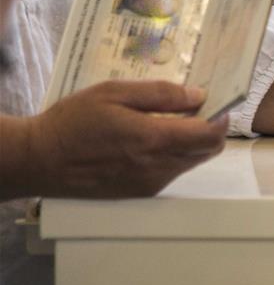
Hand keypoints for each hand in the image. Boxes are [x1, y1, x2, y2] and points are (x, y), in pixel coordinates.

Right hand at [28, 81, 227, 198]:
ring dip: (193, 142)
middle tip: (197, 109)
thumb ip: (161, 94)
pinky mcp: (143, 192)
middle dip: (211, 129)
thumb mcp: (114, 92)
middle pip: (208, 150)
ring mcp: (152, 182)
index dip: (221, 117)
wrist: (41, 160)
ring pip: (192, 161)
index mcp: (153, 139)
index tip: (219, 102)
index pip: (209, 134)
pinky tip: (152, 139)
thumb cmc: (74, 121)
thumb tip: (198, 95)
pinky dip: (175, 154)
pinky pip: (174, 171)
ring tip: (172, 121)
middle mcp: (158, 166)